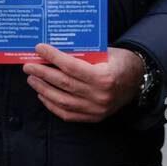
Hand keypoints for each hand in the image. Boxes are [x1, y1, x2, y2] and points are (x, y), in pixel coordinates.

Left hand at [22, 44, 142, 122]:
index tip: (39, 48)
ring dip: (43, 89)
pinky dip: (51, 104)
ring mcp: (96, 109)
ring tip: (32, 79)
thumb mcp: (105, 53)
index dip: (52, 57)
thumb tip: (54, 49)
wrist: (137, 82)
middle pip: (63, 83)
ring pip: (62, 100)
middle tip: (28, 66)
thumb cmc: (118, 63)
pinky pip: (67, 114)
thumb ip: (83, 53)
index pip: (71, 67)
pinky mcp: (94, 117)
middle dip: (42, 73)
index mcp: (104, 77)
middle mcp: (100, 95)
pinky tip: (42, 95)